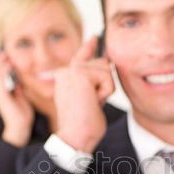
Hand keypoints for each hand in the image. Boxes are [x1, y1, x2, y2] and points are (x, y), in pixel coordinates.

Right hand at [0, 51, 34, 147]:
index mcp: (1, 92)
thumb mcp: (21, 98)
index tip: (4, 52)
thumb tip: (18, 81)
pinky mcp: (1, 97)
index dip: (0, 63)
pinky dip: (3, 72)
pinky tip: (8, 65)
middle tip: (2, 49)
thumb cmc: (21, 115)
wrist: (21, 128)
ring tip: (5, 54)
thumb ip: (18, 89)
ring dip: (0, 63)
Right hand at [53, 36, 114, 152]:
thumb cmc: (83, 124)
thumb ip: (92, 83)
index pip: (81, 57)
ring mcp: (72, 71)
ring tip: (91, 103)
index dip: (88, 46)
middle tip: (92, 102)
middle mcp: (66, 71)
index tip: (93, 37)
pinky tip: (93, 102)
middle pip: (102, 63)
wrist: (75, 136)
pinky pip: (108, 79)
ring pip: (106, 69)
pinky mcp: (81, 74)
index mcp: (65, 77)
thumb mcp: (88, 99)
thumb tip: (107, 62)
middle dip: (105, 84)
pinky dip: (106, 93)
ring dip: (105, 89)